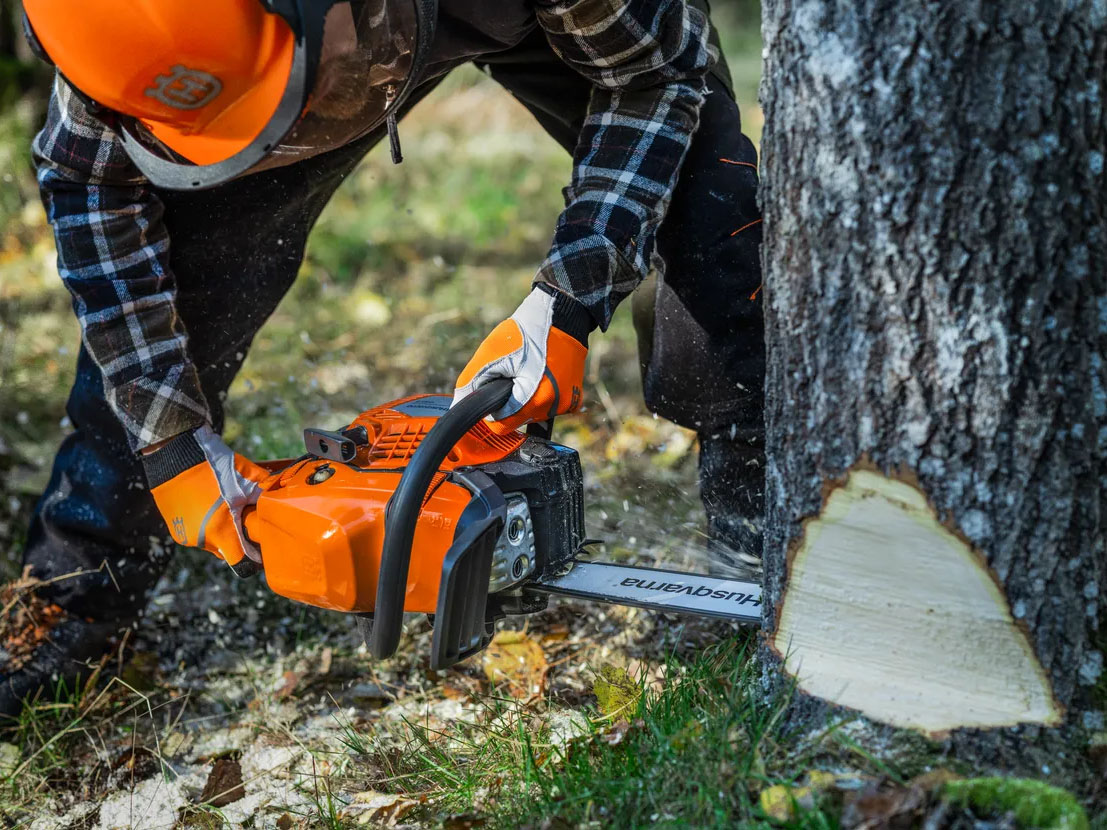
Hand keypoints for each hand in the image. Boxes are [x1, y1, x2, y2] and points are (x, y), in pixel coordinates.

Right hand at [141, 425, 271, 575]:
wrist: (174, 455)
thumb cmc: (213, 467)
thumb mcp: (247, 479)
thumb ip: (265, 495)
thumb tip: (281, 502)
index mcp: (220, 532)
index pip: (240, 563)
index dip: (253, 559)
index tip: (260, 549)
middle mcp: (201, 539)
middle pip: (227, 551)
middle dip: (238, 541)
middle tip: (246, 521)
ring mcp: (185, 534)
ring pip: (211, 542)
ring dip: (221, 531)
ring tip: (226, 508)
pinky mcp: (174, 527)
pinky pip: (196, 533)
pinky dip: (206, 524)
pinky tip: (210, 505)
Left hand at [453, 283, 591, 432]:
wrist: (558, 313)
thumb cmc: (525, 331)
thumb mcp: (491, 353)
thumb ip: (471, 383)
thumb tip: (458, 405)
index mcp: (535, 399)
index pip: (502, 425)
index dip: (491, 409)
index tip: (493, 388)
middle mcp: (555, 406)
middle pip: (518, 420)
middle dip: (509, 400)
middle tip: (511, 373)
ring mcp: (567, 403)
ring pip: (533, 413)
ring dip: (525, 397)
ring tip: (527, 369)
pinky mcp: (574, 397)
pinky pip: (549, 405)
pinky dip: (541, 394)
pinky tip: (541, 373)